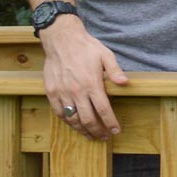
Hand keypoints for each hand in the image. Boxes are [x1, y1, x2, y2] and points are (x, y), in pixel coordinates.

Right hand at [39, 17, 127, 137]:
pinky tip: (73, 124)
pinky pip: (58, 112)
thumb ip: (115, 71)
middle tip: (104, 136)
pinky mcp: (51, 91)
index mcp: (92, 83)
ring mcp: (62, 92)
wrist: (61, 40)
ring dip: (82, 129)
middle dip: (97, 131)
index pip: (104, 110)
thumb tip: (125, 83)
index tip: (116, 130)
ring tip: (90, 135)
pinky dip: (67, 121)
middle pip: (88, 119)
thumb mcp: (106, 55)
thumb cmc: (86, 47)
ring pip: (72, 118)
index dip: (110, 123)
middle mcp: (76, 91)